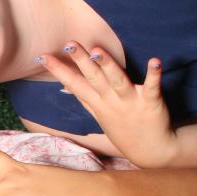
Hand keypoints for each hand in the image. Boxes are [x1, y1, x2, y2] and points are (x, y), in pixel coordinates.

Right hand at [37, 42, 175, 165]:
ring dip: (108, 65)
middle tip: (70, 44)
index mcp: (98, 103)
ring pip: (117, 81)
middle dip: (81, 61)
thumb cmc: (124, 130)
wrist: (151, 151)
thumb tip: (67, 86)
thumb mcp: (99, 115)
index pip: (74, 84)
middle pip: (93, 78)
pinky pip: (152, 87)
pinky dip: (153, 75)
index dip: (58, 70)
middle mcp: (110, 101)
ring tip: (97, 51)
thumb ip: (85, 98)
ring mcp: (130, 102)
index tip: (42, 57)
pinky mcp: (151, 103)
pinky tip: (155, 61)